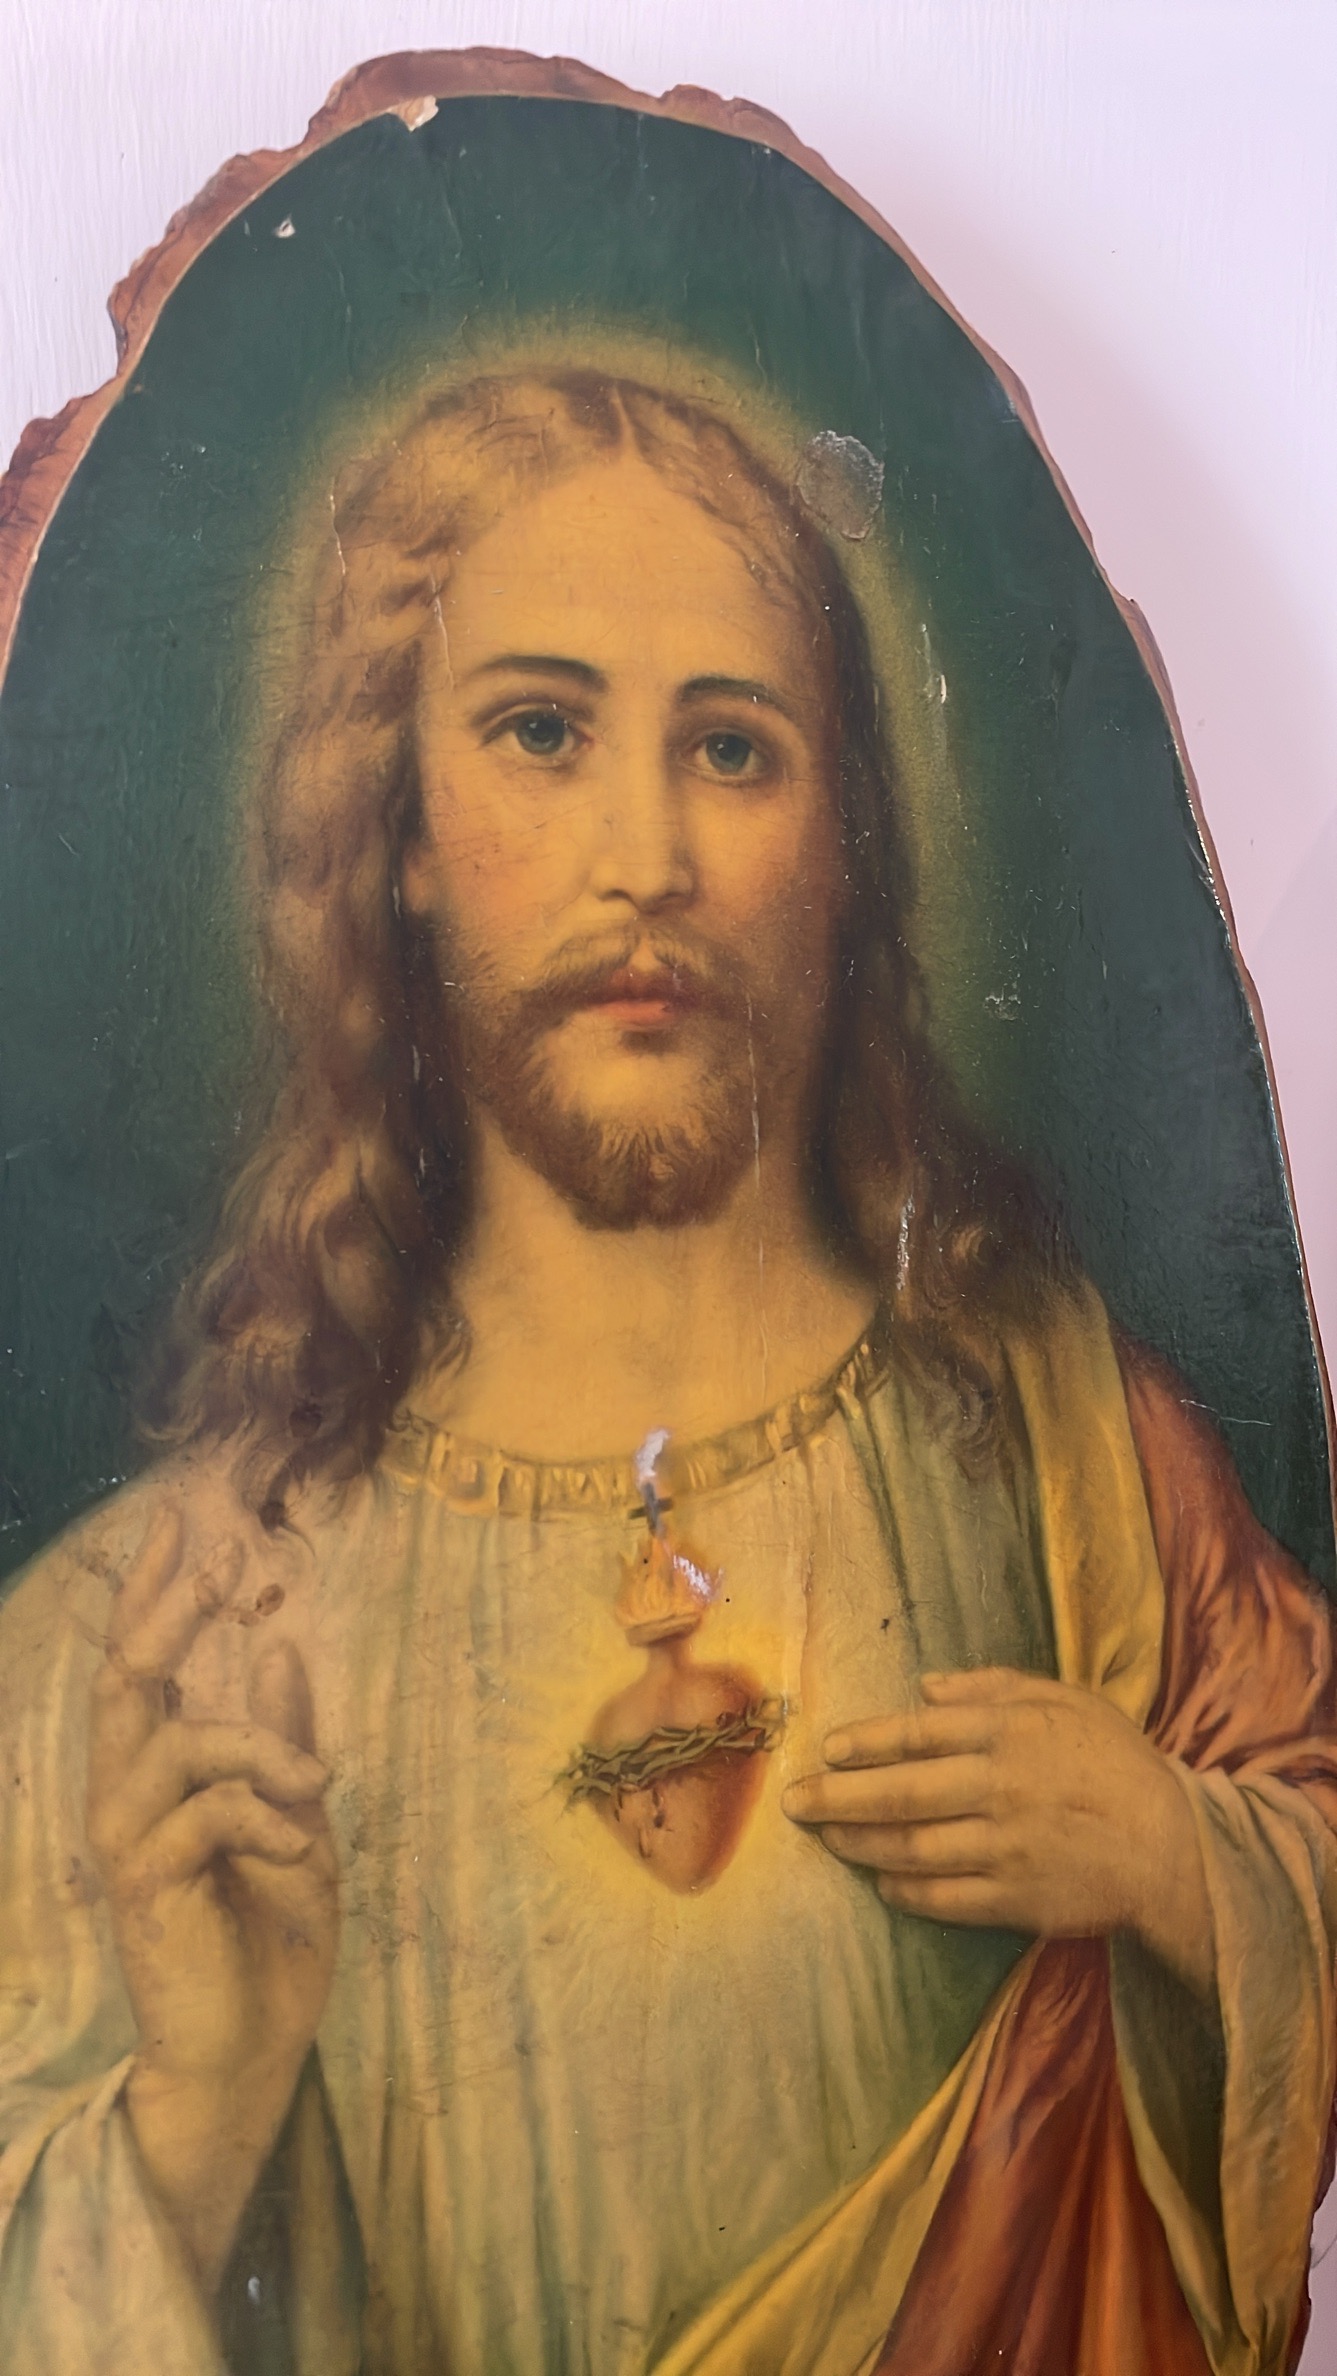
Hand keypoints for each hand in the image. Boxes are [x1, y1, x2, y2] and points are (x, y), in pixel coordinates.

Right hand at [87, 1503, 338, 2288]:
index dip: (153, 1592)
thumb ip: (281, 1740)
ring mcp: (132, 1845)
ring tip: (317, 1779)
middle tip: (223, 1562)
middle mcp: (128, 1800)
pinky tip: (302, 1847)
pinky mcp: (148, 1890)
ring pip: (178, 1745)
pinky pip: (206, 1817)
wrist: (251, 2053)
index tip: (178, 1520)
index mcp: (160, 1778)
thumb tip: (280, 1647)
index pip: (139, 1667)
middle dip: (169, 1613)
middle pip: (127, 1683)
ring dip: (259, 1744)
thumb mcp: (297, 1820)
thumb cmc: (270, 1941)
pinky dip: (266, 1818)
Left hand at [782, 1668, 1212, 1997]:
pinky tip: (881, 1879)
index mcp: (1010, 1734)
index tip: (827, 1749)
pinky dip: (905, 1889)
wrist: (1173, 1846)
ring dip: (860, 1844)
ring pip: (912, 1848)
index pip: (918, 1734)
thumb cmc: (1116, 1763)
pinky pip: (944, 1897)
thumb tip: (925, 1689)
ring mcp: (1005, 1849)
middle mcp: (999, 1788)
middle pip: (899, 1793)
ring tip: (826, 1838)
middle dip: (837, 1798)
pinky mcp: (1015, 1899)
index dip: (865, 1742)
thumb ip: (993, 1688)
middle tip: (794, 1802)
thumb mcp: (1066, 1700)